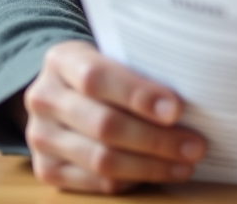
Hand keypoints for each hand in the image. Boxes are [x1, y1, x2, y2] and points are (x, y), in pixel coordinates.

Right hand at [21, 40, 207, 193]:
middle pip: (104, 125)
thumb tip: (196, 95)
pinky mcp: (46, 168)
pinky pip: (94, 182)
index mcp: (62, 60)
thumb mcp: (116, 54)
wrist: (63, 89)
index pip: (97, 78)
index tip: (176, 110)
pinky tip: (158, 173)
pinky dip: (131, 180)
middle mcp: (44, 98)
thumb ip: (143, 69)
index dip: (138, 95)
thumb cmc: (107, 70)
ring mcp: (40, 136)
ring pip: (100, 159)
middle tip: (195, 146)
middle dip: (156, 139)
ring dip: (150, 166)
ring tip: (185, 165)